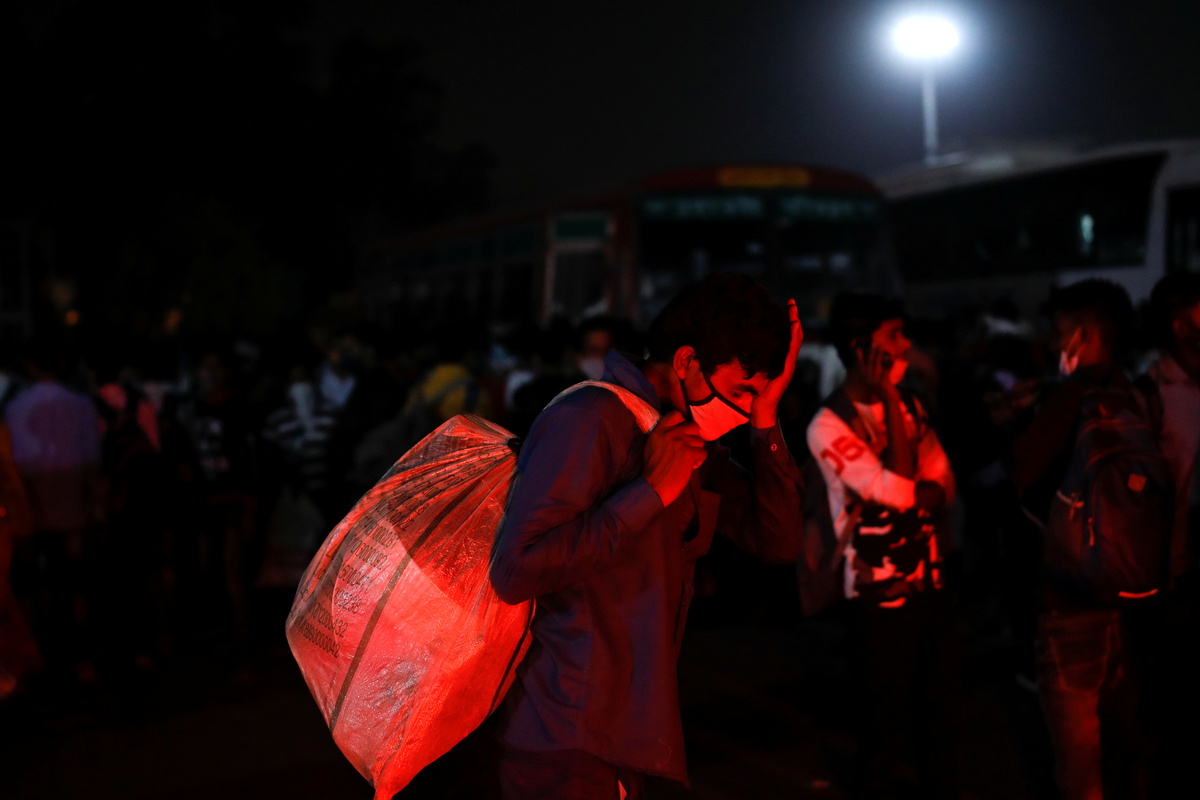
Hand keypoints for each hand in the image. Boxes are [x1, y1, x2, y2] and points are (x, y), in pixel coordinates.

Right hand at [643, 410, 706, 506]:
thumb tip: (676, 430)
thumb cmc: (652, 468)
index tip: (681, 430)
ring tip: (687, 460)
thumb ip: (663, 434)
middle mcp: (671, 433)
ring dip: (696, 450)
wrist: (654, 486)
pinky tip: (689, 467)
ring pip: (700, 441)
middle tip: (688, 447)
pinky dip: (698, 461)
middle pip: (693, 426)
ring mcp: (681, 443)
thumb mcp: (651, 445)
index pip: (676, 414)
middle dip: (693, 437)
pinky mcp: (690, 454)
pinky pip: (703, 453)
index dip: (682, 421)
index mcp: (660, 430)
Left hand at [750, 298, 803, 427]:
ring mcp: (788, 367)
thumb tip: (746, 350)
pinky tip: (793, 327)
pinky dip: (793, 338)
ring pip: (795, 341)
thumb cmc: (757, 394)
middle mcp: (788, 362)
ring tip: (793, 310)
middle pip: (795, 336)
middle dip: (794, 318)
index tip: (787, 308)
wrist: (762, 410)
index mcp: (782, 361)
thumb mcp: (756, 372)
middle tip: (791, 302)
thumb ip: (756, 361)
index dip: (789, 323)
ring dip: (795, 324)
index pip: (789, 338)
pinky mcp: (785, 371)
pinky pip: (791, 352)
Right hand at [856, 342, 899, 402]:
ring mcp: (875, 382)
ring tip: (882, 347)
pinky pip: (886, 371)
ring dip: (879, 355)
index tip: (858, 349)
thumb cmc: (886, 392)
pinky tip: (892, 359)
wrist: (890, 402)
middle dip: (872, 352)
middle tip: (874, 343)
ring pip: (876, 365)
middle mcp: (869, 380)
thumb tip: (884, 361)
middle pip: (870, 363)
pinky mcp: (883, 383)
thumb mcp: (880, 381)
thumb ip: (880, 372)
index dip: (860, 358)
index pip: (862, 367)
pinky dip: (889, 365)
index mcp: (867, 380)